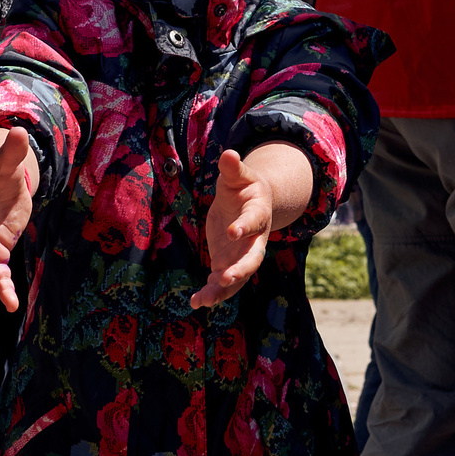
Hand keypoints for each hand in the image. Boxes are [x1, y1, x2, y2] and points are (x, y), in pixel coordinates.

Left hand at [195, 143, 314, 309]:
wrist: (249, 203)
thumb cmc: (243, 186)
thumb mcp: (237, 175)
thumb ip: (233, 168)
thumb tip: (228, 153)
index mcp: (258, 214)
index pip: (253, 222)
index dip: (244, 227)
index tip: (232, 232)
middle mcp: (254, 240)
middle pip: (252, 259)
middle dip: (240, 270)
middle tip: (225, 278)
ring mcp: (241, 255)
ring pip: (238, 278)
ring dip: (222, 290)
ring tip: (202, 301)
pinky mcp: (228, 263)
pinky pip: (222, 283)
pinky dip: (211, 293)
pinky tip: (196, 301)